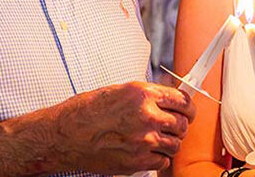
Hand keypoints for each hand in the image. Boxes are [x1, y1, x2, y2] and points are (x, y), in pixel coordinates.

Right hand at [51, 81, 195, 174]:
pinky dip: (158, 158)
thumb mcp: (119, 92)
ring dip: (168, 142)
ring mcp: (144, 140)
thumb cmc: (86, 111)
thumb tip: (166, 100)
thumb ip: (146, 96)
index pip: (182, 100)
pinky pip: (162, 162)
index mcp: (142, 94)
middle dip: (180, 125)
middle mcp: (146, 115)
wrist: (66, 135)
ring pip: (175, 144)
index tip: (188, 110)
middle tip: (173, 125)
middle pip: (183, 124)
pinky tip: (145, 151)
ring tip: (153, 138)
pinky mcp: (138, 161)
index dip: (188, 107)